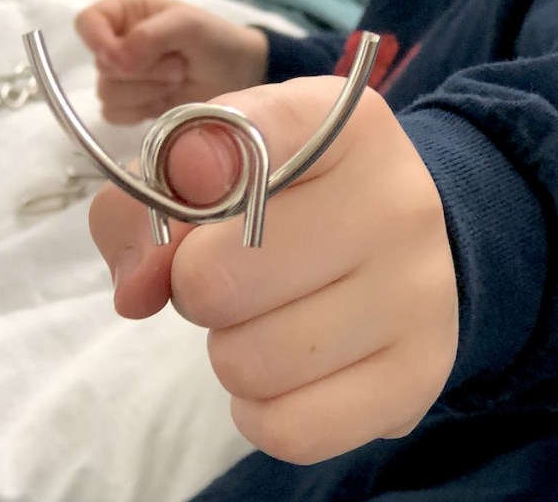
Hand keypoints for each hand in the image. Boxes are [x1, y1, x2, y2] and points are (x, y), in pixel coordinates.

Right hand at [75, 0, 268, 123]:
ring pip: (107, 93)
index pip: (86, 23)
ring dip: (148, 91)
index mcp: (123, 13)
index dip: (97, 42)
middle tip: (177, 64)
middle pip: (101, 66)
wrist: (235, 76)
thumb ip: (150, 35)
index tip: (122, 57)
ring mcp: (121, 77)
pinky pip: (114, 115)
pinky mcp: (128, 106)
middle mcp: (115, 43)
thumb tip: (118, 60)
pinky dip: (141, 111)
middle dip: (143, 71)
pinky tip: (164, 100)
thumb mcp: (187, 24)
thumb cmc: (213, 39)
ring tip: (176, 79)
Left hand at [88, 77, 458, 463]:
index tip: (187, 180)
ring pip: (245, 365)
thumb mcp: (216, 164)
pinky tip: (286, 374)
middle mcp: (397, 202)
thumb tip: (137, 290)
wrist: (398, 248)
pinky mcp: (418, 378)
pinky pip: (287, 431)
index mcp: (344, 127)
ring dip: (230, 352)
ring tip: (267, 319)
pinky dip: (261, 412)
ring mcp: (420, 295)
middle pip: (214, 283)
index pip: (241, 139)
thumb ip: (144, 200)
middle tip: (231, 277)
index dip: (187, 173)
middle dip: (196, 290)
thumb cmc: (289, 201)